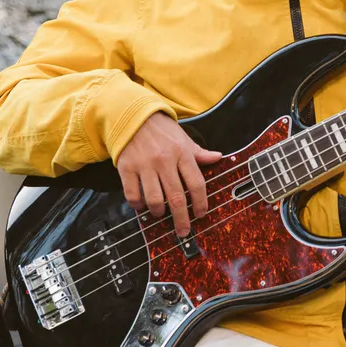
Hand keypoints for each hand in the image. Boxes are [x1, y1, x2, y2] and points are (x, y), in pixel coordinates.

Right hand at [115, 112, 223, 235]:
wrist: (131, 116)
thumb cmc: (161, 130)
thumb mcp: (183, 138)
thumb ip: (199, 152)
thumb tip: (218, 157)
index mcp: (182, 153)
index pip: (197, 183)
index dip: (201, 203)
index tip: (201, 214)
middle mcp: (165, 161)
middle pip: (177, 197)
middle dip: (182, 219)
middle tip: (183, 231)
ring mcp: (145, 165)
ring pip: (155, 200)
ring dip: (159, 212)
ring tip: (161, 213)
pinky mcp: (127, 168)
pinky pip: (133, 195)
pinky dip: (138, 205)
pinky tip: (142, 205)